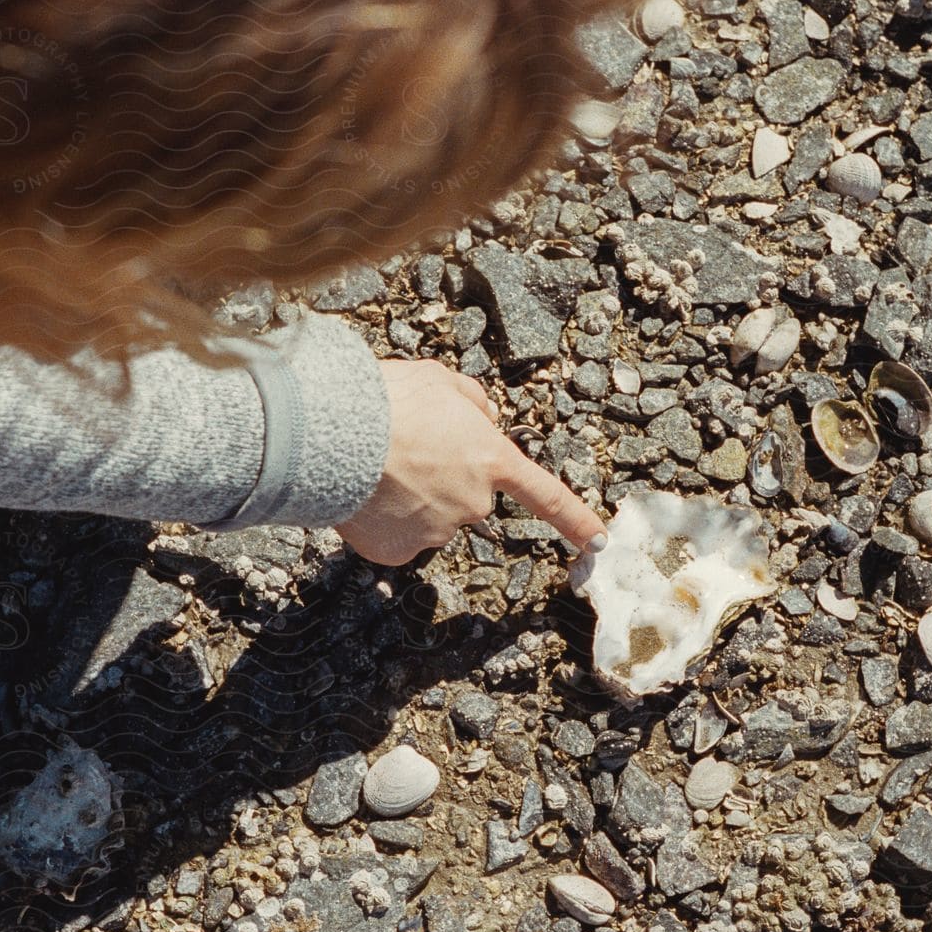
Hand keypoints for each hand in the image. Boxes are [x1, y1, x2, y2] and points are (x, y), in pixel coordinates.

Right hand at [335, 359, 608, 566]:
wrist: (334, 433)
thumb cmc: (388, 400)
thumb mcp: (440, 379)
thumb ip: (473, 402)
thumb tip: (483, 420)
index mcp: (491, 460)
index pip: (546, 495)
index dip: (574, 520)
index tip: (598, 543)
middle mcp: (473, 503)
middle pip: (464, 497)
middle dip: (441, 479)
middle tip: (403, 450)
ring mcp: (436, 532)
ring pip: (427, 517)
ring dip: (408, 498)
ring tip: (376, 468)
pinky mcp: (399, 552)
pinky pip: (395, 538)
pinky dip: (381, 522)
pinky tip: (364, 495)